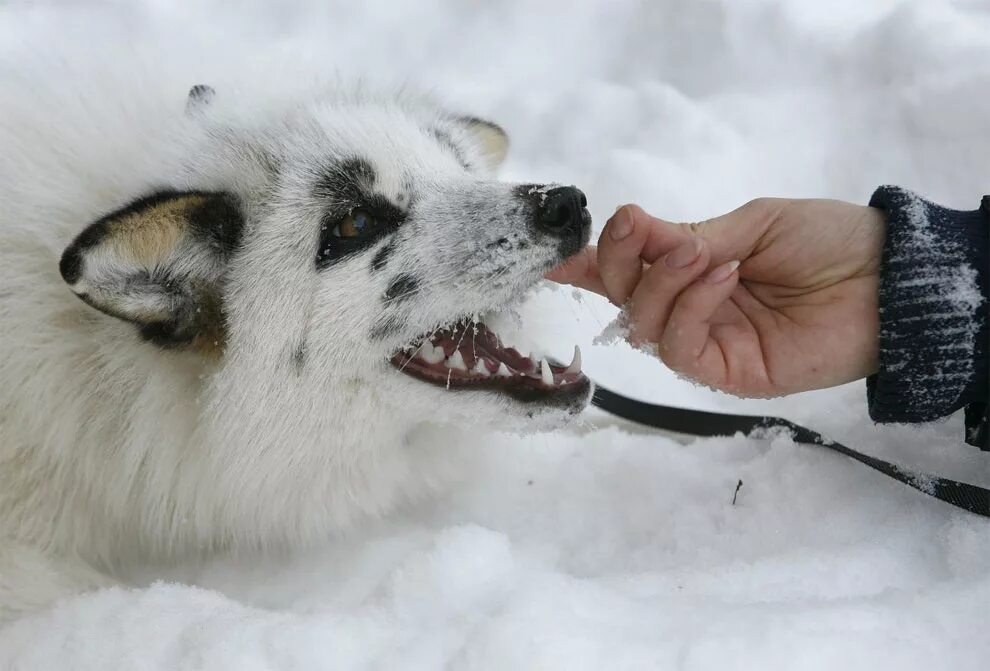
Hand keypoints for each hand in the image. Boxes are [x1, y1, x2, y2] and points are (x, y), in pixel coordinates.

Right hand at [548, 199, 885, 396]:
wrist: (890, 277)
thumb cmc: (829, 241)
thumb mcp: (749, 224)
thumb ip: (685, 236)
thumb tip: (624, 227)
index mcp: (695, 273)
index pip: (629, 274)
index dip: (591, 265)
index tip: (558, 253)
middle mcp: (693, 311)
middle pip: (625, 300)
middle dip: (620, 262)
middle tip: (641, 229)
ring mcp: (709, 344)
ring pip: (645, 326)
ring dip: (660, 282)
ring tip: (702, 252)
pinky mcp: (728, 374)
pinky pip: (681, 348)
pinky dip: (690, 308)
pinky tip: (724, 278)